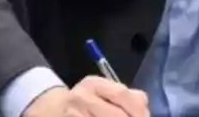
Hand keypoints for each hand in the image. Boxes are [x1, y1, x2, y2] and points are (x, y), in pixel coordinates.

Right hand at [24, 77, 149, 116]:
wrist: (52, 110)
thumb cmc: (88, 100)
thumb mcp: (105, 91)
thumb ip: (129, 97)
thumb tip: (146, 113)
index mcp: (94, 84)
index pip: (122, 94)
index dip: (138, 110)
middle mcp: (81, 98)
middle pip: (115, 115)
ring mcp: (72, 114)